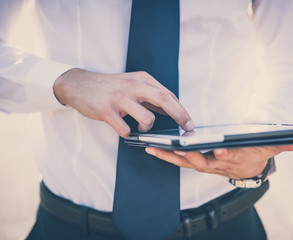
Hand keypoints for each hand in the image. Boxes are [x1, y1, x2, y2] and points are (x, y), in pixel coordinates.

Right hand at [53, 69, 193, 136]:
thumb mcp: (133, 85)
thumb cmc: (110, 87)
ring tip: (141, 128)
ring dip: (148, 127)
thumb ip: (151, 96)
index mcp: (142, 79)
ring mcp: (119, 98)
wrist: (78, 84)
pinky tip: (123, 128)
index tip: (190, 122)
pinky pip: (124, 129)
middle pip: (164, 99)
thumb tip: (171, 111)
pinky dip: (127, 133)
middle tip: (187, 128)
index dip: (181, 110)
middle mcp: (133, 86)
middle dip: (179, 115)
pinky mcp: (105, 110)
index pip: (168, 94)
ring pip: (146, 118)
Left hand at [145, 145, 292, 178]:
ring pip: (184, 162)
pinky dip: (166, 155)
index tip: (220, 149)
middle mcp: (216, 164)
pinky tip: (153, 148)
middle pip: (200, 161)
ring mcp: (204, 164)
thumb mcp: (268, 149)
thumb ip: (280, 145)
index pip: (229, 157)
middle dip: (187, 155)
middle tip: (173, 147)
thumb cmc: (254, 155)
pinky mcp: (195, 162)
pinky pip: (178, 160)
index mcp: (233, 160)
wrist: (246, 169)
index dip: (225, 154)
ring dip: (168, 156)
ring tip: (152, 147)